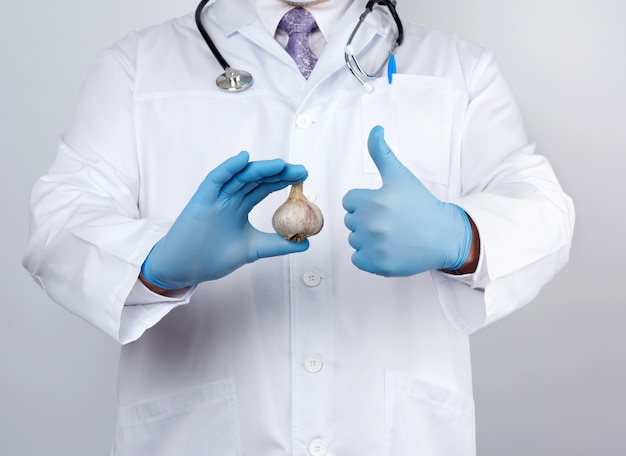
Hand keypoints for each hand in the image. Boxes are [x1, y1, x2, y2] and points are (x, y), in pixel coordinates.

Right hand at [141, 151, 308, 288]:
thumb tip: (305, 243)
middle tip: (300, 170)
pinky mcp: (201, 200)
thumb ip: (277, 245)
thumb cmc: (212, 257)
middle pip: (256, 179)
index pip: (264, 187)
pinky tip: (243, 159)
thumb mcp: (254, 249)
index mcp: (240, 207)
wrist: (185, 268)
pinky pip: (216, 179)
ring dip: (260, 168)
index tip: (302, 177)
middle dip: (279, 173)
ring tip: (281, 164)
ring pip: (240, 177)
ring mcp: (216, 197)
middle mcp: (229, 198)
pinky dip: (229, 168)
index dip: (283, 180)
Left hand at [342, 126, 471, 275]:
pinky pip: (357, 259)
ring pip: (354, 240)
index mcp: (374, 200)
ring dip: (366, 238)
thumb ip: (382, 153)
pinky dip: (368, 257)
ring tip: (390, 234)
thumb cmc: (421, 205)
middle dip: (365, 219)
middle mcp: (372, 223)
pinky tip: (386, 249)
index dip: (364, 202)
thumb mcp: (401, 175)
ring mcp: (374, 246)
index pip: (349, 201)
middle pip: (350, 221)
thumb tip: (375, 130)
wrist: (444, 235)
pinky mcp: (378, 265)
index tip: (382, 205)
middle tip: (389, 220)